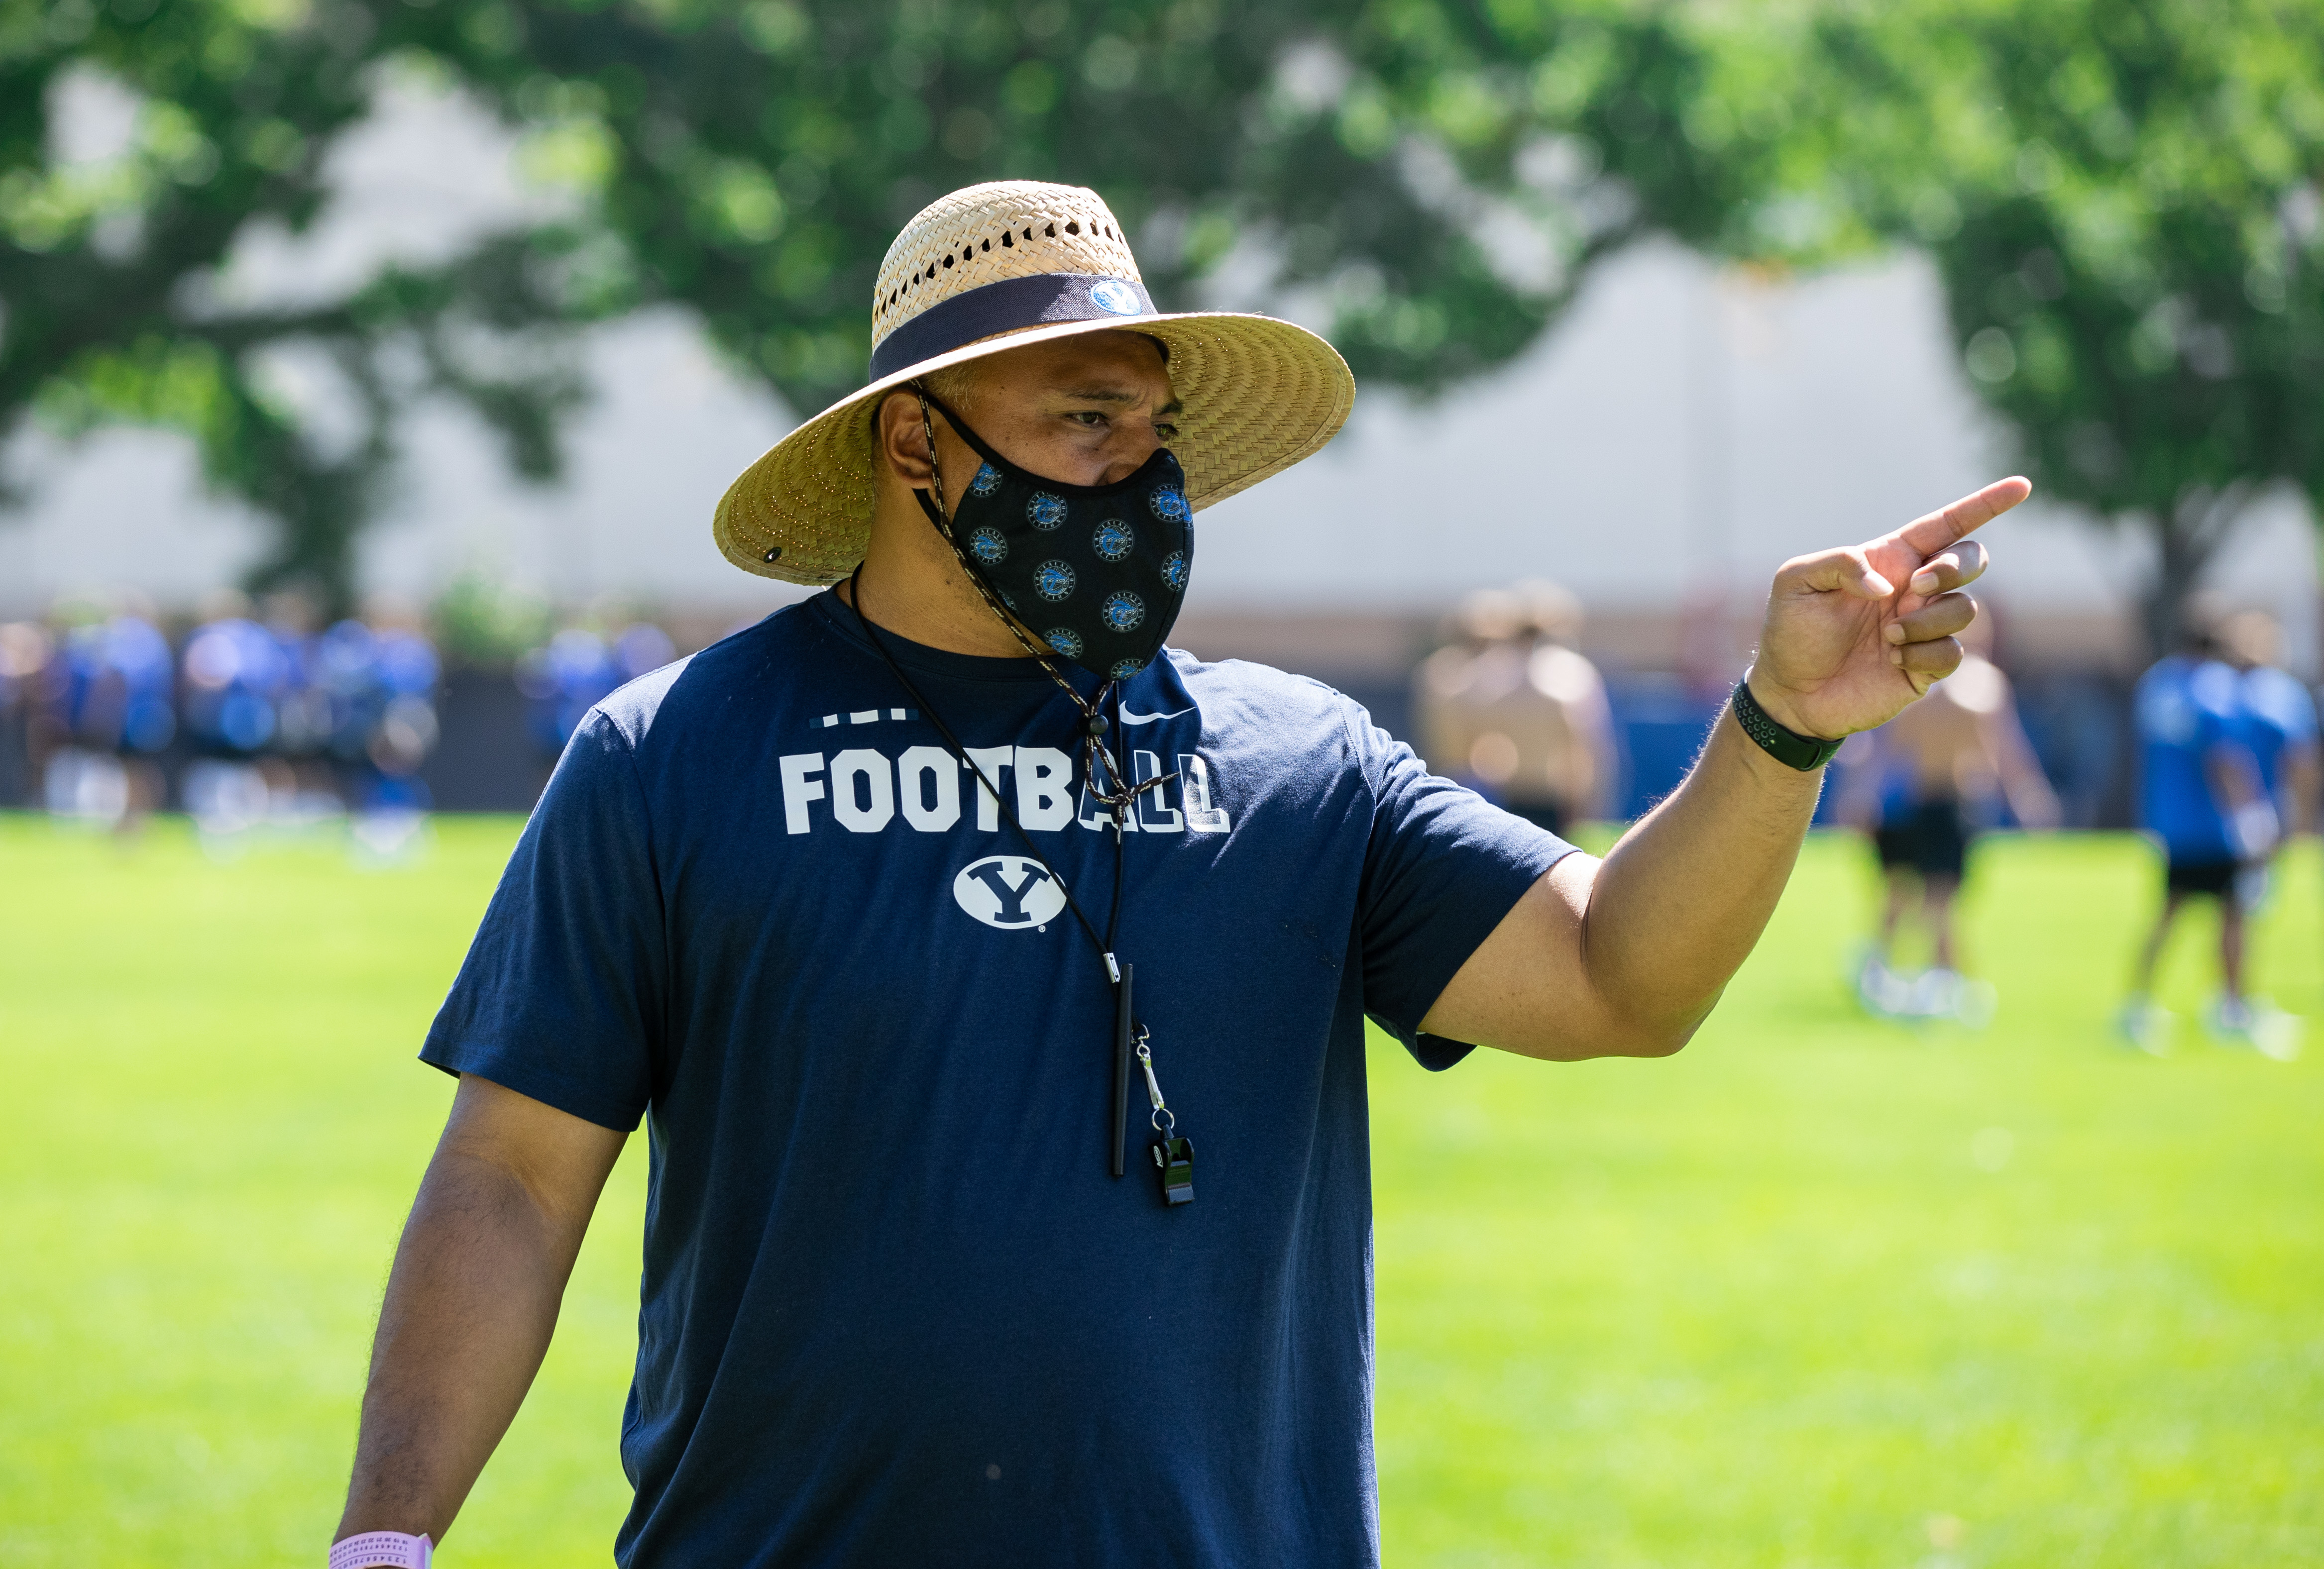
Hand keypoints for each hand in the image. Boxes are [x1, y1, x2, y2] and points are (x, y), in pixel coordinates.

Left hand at [1747, 477, 2029, 738]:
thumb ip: (1839, 564)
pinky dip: (1924, 656)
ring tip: (1887, 638)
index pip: (1947, 525)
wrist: (1791, 693)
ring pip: (1964, 610)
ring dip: (1926, 622)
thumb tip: (1885, 585)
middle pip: (1971, 560)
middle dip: (1955, 568)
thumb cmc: (1791, 632)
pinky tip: (1892, 662)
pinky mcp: (1927, 666)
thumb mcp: (1796, 583)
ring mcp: (1925, 627)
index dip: (1985, 504)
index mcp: (1891, 559)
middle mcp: (1915, 589)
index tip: (2021, 486)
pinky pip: (1953, 653)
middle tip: (1916, 586)